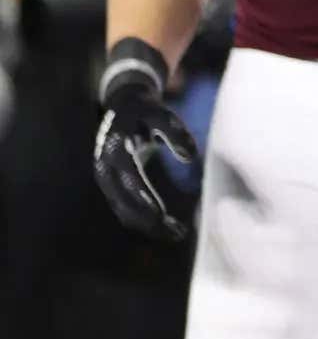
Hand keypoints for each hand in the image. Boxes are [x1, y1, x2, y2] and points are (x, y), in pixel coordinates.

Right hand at [93, 40, 198, 241]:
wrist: (124, 106)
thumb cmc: (147, 111)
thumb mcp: (162, 113)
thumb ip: (176, 131)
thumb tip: (190, 156)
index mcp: (116, 149)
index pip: (129, 179)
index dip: (144, 198)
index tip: (161, 215)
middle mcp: (105, 166)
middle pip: (123, 200)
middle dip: (148, 219)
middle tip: (176, 232)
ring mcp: (106, 177)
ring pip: (122, 208)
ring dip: (146, 224)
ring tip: (176, 233)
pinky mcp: (112, 184)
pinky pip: (124, 206)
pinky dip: (142, 219)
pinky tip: (164, 227)